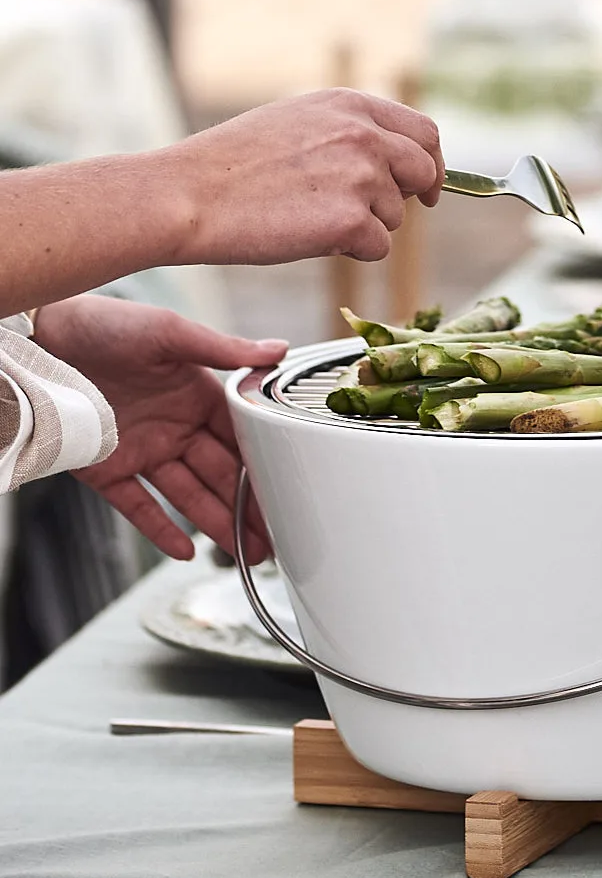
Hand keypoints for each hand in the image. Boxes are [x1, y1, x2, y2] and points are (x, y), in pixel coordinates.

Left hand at [36, 295, 282, 561]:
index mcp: (197, 398)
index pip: (241, 441)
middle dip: (252, 509)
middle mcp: (175, 429)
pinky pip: (140, 506)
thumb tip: (277, 350)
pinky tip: (186, 551)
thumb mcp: (169, 331)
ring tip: (250, 553)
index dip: (266, 468)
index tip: (290, 492)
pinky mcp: (108, 470)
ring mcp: (143, 452)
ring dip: (220, 526)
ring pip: (190, 498)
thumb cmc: (102, 324)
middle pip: (222, 477)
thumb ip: (223, 349)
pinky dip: (161, 530)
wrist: (36, 336)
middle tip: (279, 536)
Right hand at [163, 89, 443, 264]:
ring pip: (396, 216)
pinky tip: (311, 236)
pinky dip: (353, 251)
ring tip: (313, 217)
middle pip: (424, 171)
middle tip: (384, 217)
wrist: (194, 195)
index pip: (423, 132)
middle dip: (415, 198)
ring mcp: (361, 176)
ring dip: (367, 227)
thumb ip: (349, 135)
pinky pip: (378, 248)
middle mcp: (363, 134)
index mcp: (350, 105)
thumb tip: (393, 163)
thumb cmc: (237, 166)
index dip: (431, 164)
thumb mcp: (299, 124)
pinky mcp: (353, 219)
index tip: (427, 188)